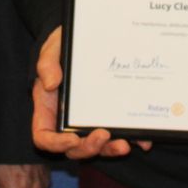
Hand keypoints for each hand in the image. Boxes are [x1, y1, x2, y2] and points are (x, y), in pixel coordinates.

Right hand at [28, 27, 147, 158]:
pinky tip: (142, 139)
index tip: (72, 139)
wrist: (86, 38)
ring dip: (110, 150)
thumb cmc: (63, 46)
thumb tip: (51, 84)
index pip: (44, 137)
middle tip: (103, 135)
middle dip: (89, 147)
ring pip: (98, 146)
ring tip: (125, 144)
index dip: (56, 144)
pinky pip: (118, 134)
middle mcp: (68, 121)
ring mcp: (89, 121)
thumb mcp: (52, 48)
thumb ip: (47, 64)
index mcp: (48, 109)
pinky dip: (130, 139)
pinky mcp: (110, 116)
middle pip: (74, 148)